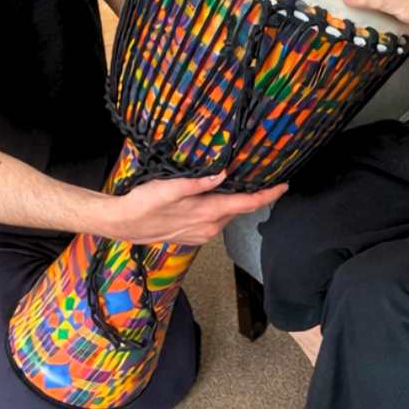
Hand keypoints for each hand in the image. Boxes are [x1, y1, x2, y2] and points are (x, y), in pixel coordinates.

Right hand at [116, 173, 287, 247]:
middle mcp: (210, 227)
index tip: (284, 185)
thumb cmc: (143, 203)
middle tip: (263, 174)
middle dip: (254, 194)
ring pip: (228, 215)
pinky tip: (219, 195)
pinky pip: (217, 220)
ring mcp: (202, 234)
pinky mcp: (194, 234)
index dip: (269, 194)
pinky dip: (224, 208)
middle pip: (241, 209)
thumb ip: (199, 182)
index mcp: (208, 213)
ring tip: (243, 181)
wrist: (124, 224)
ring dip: (237, 201)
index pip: (248, 204)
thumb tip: (224, 173)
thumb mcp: (170, 188)